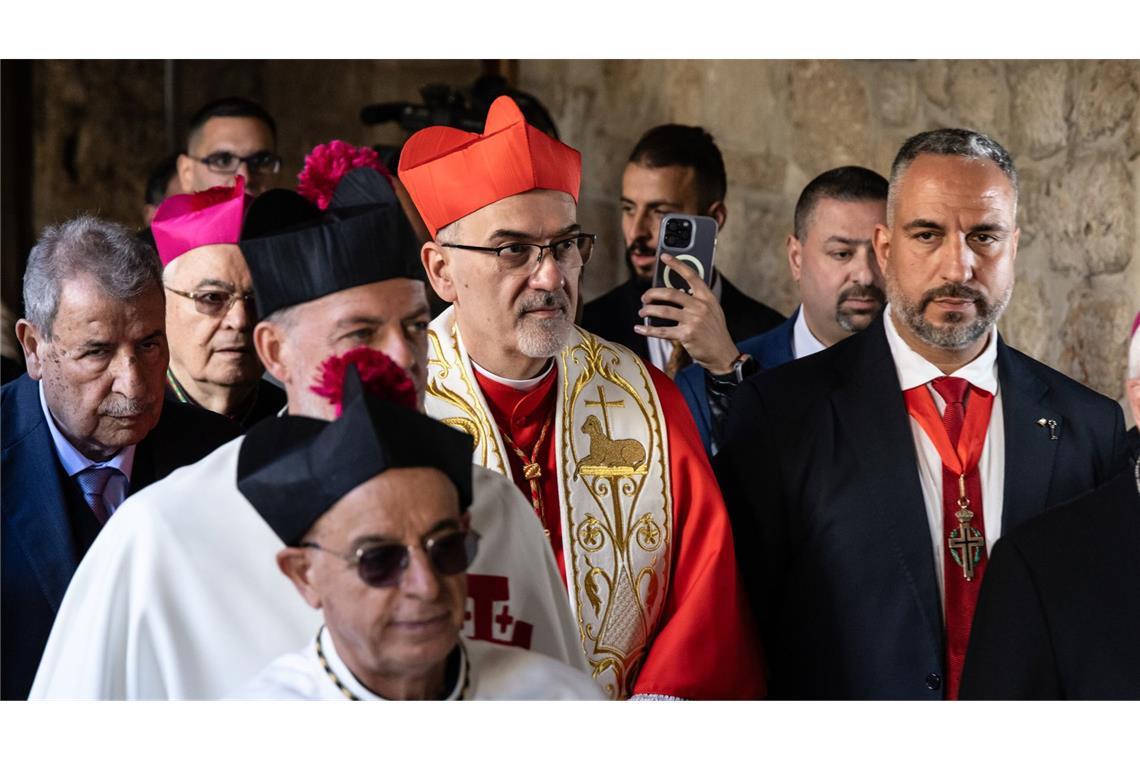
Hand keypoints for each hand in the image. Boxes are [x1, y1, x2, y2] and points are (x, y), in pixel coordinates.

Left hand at [634, 254, 739, 374]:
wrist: (722, 354)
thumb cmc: (714, 332)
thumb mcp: (712, 311)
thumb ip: (697, 300)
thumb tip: (674, 293)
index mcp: (707, 297)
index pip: (691, 275)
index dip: (677, 264)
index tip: (665, 257)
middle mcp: (700, 306)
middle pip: (671, 293)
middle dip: (653, 293)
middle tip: (644, 297)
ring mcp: (693, 321)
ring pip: (664, 311)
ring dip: (648, 311)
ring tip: (642, 312)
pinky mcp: (686, 335)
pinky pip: (662, 331)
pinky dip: (648, 330)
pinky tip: (640, 329)